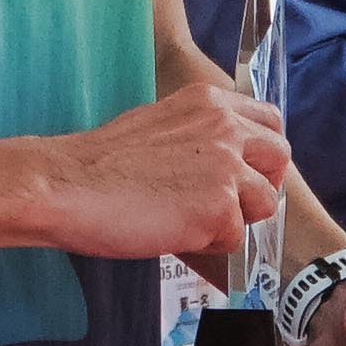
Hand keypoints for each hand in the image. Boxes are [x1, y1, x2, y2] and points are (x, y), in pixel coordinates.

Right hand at [28, 80, 290, 263]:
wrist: (65, 185)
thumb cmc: (100, 164)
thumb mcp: (160, 126)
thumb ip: (199, 136)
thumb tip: (221, 164)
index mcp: (209, 102)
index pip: (270, 121)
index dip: (260, 153)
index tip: (241, 172)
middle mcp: (225, 127)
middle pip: (280, 157)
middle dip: (260, 184)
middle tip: (225, 203)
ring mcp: (226, 167)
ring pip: (266, 201)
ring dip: (236, 218)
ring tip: (192, 220)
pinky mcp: (218, 207)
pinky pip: (235, 236)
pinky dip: (209, 244)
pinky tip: (174, 233)